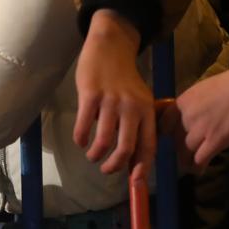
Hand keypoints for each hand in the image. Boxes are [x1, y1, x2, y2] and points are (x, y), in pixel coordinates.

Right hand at [74, 10, 155, 180]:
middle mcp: (132, 107)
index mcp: (147, 110)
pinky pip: (84, 126)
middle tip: (106, 170)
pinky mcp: (90, 94)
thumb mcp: (139, 100)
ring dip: (95, 155)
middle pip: (125, 148)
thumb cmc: (124, 79)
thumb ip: (138, 126)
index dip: (141, 168)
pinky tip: (80, 140)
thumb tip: (133, 160)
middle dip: (114, 166)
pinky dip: (81, 139)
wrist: (110, 46)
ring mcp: (111, 101)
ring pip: (104, 141)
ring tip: (92, 155)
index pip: (148, 146)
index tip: (134, 183)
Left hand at [170, 41, 228, 166]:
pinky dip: (198, 167)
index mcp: (183, 100)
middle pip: (174, 140)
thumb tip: (191, 117)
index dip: (165, 135)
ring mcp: (200, 129)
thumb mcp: (206, 89)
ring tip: (193, 164)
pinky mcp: (216, 141)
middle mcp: (187, 115)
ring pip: (184, 153)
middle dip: (178, 149)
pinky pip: (199, 160)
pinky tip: (201, 169)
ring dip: (188, 160)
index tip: (170, 141)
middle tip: (185, 154)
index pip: (163, 123)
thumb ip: (195, 104)